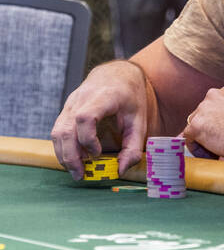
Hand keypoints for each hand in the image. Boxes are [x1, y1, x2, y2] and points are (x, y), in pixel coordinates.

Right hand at [51, 61, 148, 178]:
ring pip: (57, 131)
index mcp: (104, 96)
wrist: (118, 74)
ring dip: (64, 154)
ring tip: (76, 171)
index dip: (87, 139)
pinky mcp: (65, 109)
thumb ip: (133, 146)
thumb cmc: (130, 97)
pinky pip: (58, 130)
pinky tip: (74, 159)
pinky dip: (62, 147)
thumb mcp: (140, 120)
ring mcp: (71, 103)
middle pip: (66, 129)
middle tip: (80, 174)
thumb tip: (121, 170)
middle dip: (70, 155)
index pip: (85, 117)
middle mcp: (82, 98)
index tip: (98, 153)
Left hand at [180, 83, 223, 159]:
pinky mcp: (195, 125)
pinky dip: (197, 147)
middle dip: (209, 126)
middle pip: (204, 112)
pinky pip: (189, 138)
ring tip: (216, 149)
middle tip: (221, 139)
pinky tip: (211, 153)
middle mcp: (213, 94)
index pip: (216, 104)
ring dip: (203, 136)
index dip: (219, 118)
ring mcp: (202, 109)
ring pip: (196, 124)